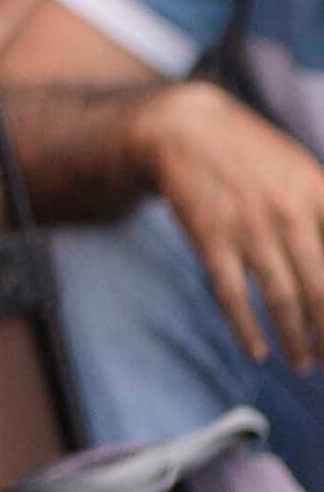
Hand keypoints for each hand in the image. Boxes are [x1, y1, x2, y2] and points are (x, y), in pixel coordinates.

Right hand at [144, 77, 323, 365]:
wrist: (182, 126)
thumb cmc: (254, 157)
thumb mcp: (305, 174)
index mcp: (320, 196)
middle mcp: (289, 214)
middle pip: (323, 292)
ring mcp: (248, 227)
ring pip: (282, 299)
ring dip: (297, 340)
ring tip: (304, 365)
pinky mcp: (210, 236)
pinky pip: (231, 292)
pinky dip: (245, 327)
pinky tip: (257, 351)